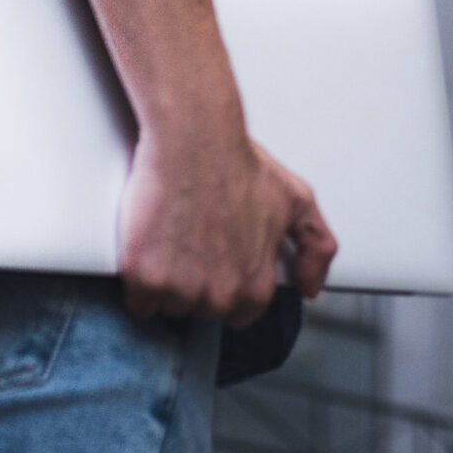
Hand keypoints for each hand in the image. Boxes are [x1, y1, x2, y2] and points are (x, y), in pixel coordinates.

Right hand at [117, 126, 336, 325]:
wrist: (193, 139)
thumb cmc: (240, 163)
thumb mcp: (297, 201)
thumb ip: (315, 247)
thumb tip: (311, 287)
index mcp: (255, 287)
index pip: (239, 313)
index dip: (227, 283)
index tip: (219, 258)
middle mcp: (219, 297)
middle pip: (201, 310)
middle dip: (197, 281)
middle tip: (195, 238)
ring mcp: (180, 291)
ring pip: (169, 306)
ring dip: (167, 281)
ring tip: (174, 236)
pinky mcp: (144, 279)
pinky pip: (137, 302)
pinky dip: (139, 280)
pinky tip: (151, 246)